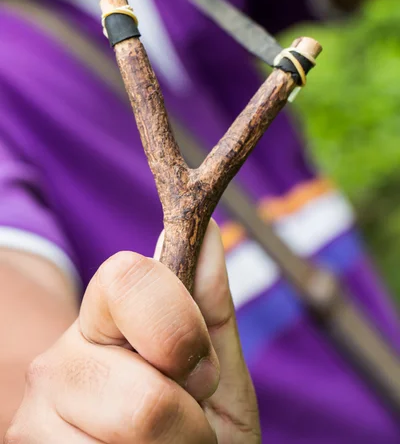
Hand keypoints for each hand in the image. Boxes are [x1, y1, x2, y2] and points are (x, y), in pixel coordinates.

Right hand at [5, 221, 260, 442]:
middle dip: (185, 422)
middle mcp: (59, 358)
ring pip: (132, 440)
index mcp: (104, 316)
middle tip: (183, 425)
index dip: (180, 328)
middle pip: (145, 398)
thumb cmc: (196, 425)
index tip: (203, 371)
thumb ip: (210, 305)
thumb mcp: (216, 369)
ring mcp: (35, 416)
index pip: (127, 277)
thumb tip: (208, 232)